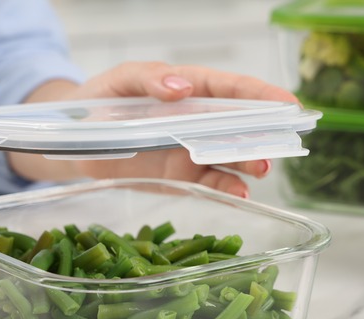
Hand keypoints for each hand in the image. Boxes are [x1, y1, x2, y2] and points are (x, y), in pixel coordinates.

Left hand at [15, 62, 298, 196]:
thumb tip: (181, 88)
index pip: (232, 89)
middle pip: (240, 125)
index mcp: (189, 89)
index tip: (289, 102)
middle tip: (282, 140)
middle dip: (264, 131)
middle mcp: (198, 120)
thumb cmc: (101, 98)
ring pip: (231, 155)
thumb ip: (149, 80)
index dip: (262, 94)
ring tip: (263, 167)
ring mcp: (192, 149)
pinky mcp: (181, 174)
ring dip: (250, 161)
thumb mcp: (121, 79)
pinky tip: (241, 193)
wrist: (75, 136)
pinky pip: (210, 182)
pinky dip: (227, 188)